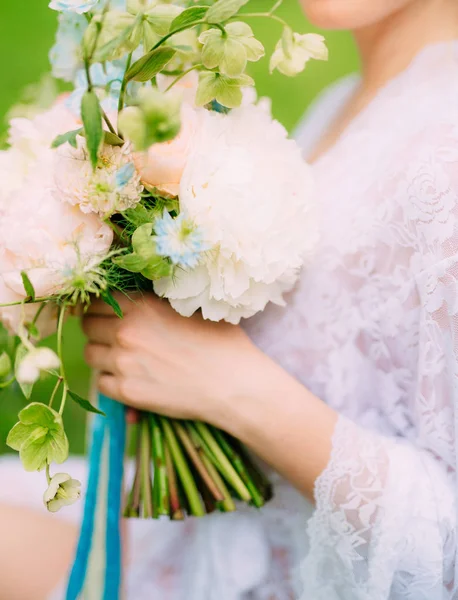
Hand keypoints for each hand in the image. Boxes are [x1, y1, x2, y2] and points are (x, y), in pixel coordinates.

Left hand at [83, 293, 266, 426]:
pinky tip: (130, 380)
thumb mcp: (190, 309)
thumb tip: (135, 302)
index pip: (98, 300)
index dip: (101, 307)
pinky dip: (111, 381)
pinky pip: (101, 384)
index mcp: (142, 305)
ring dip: (101, 355)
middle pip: (88, 325)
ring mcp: (124, 362)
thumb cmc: (222, 342)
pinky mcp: (127, 391)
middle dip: (97, 329)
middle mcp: (126, 331)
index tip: (107, 314)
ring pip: (90, 354)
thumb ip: (156, 303)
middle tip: (112, 337)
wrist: (234, 384)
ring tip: (121, 359)